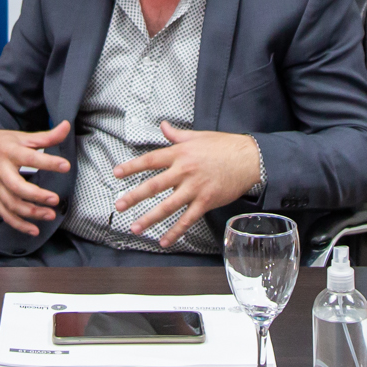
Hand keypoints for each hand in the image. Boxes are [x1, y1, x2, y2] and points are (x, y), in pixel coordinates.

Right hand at [0, 121, 71, 236]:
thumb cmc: (1, 144)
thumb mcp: (22, 137)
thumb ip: (46, 136)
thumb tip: (66, 126)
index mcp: (9, 152)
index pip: (29, 158)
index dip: (48, 162)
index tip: (65, 166)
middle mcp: (1, 171)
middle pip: (17, 187)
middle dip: (36, 196)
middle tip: (54, 199)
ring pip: (12, 204)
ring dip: (31, 213)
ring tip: (50, 214)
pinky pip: (5, 215)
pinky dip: (19, 225)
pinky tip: (34, 229)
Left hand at [111, 123, 261, 248]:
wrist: (249, 159)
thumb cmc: (224, 146)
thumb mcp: (198, 136)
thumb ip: (177, 135)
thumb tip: (163, 125)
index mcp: (180, 153)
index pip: (150, 160)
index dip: (132, 167)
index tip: (116, 173)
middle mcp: (184, 171)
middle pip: (154, 185)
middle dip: (134, 196)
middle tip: (119, 205)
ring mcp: (195, 188)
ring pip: (168, 206)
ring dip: (149, 218)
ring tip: (135, 227)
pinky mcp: (206, 202)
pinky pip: (187, 220)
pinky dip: (175, 232)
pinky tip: (164, 240)